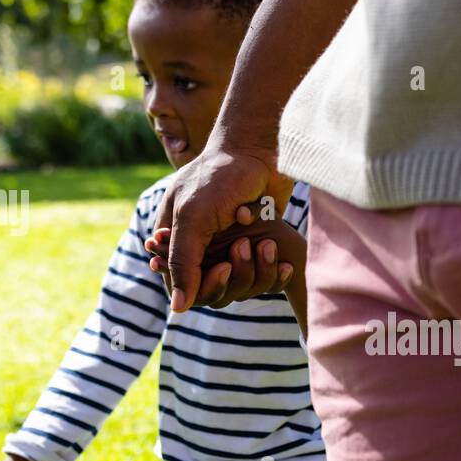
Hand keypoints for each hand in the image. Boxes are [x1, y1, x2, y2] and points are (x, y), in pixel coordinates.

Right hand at [153, 146, 291, 310]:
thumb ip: (182, 262)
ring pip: (241, 288)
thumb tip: (177, 308)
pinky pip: (265, 280)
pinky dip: (275, 271)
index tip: (222, 268)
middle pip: (214, 292)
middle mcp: (202, 248)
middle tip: (243, 244)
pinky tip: (284, 260)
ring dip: (256, 268)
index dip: (201, 286)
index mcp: (176, 240)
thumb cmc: (220, 178)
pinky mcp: (258, 250)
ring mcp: (229, 249)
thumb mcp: (193, 217)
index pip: (181, 286)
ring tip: (266, 242)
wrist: (263, 152)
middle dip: (234, 273)